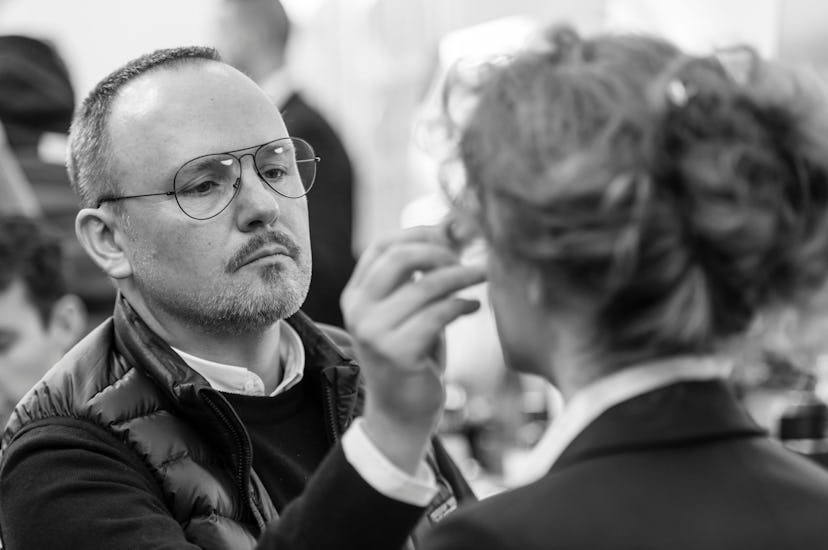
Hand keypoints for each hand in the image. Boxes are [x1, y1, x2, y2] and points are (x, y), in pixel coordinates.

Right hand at [341, 224, 485, 472]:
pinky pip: (437, 314)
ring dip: (461, 276)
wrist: (401, 414)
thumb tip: (453, 230)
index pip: (382, 246)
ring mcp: (374, 332)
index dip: (418, 234)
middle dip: (440, 252)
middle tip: (466, 260)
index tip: (451, 236)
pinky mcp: (397, 353)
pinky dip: (462, 305)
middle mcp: (358, 310)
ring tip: (484, 275)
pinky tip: (473, 308)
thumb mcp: (407, 312)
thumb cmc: (412, 357)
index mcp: (356, 295)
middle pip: (400, 257)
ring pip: (424, 285)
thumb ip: (417, 278)